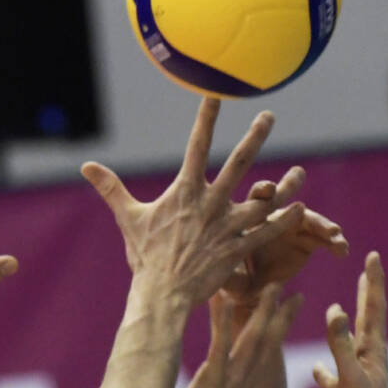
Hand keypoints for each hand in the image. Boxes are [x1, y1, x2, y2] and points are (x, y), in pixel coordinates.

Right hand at [82, 99, 297, 307]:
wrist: (161, 295)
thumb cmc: (145, 257)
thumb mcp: (129, 218)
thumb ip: (111, 188)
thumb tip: (86, 167)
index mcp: (185, 191)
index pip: (197, 144)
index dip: (207, 116)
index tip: (217, 92)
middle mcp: (210, 203)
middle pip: (238, 164)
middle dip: (255, 137)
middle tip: (268, 116)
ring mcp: (227, 227)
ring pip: (262, 200)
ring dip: (284, 186)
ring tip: (301, 172)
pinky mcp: (238, 250)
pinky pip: (266, 233)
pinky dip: (283, 221)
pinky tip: (301, 209)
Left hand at [167, 287, 302, 387]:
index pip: (269, 354)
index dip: (282, 330)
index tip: (293, 309)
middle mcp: (245, 382)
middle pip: (269, 342)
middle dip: (282, 316)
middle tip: (293, 292)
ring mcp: (230, 380)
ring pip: (251, 339)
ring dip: (262, 311)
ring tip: (271, 286)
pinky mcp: (211, 380)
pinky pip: (218, 346)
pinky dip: (221, 323)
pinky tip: (222, 300)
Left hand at [222, 170, 348, 305]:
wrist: (253, 289)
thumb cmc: (233, 280)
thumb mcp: (229, 281)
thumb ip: (228, 276)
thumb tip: (219, 273)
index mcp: (251, 220)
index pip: (256, 199)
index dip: (262, 192)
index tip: (268, 190)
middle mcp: (273, 217)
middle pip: (288, 202)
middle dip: (298, 197)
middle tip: (306, 201)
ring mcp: (292, 227)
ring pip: (312, 220)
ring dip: (324, 226)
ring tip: (336, 237)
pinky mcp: (307, 241)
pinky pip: (324, 239)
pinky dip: (334, 243)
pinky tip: (343, 251)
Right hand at [312, 252, 387, 387]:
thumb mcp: (350, 377)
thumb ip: (341, 345)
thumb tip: (335, 311)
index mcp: (373, 351)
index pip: (373, 308)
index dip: (373, 282)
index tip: (373, 256)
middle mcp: (368, 360)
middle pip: (367, 319)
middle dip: (367, 293)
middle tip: (368, 270)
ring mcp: (358, 377)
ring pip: (350, 344)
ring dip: (347, 325)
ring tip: (342, 309)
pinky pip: (334, 376)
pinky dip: (325, 369)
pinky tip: (316, 369)